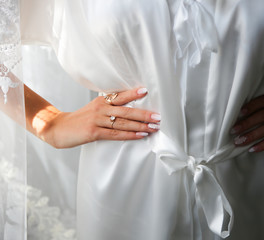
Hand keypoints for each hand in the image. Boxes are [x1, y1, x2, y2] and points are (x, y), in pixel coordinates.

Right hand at [39, 87, 160, 148]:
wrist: (58, 129)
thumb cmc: (80, 119)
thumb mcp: (94, 108)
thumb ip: (109, 106)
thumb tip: (130, 109)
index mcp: (101, 101)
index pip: (120, 96)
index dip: (133, 93)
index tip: (146, 90)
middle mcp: (100, 108)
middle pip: (126, 111)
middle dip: (144, 114)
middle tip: (158, 116)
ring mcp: (97, 120)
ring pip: (123, 123)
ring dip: (140, 126)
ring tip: (154, 127)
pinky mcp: (93, 132)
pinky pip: (115, 134)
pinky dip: (130, 135)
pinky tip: (140, 135)